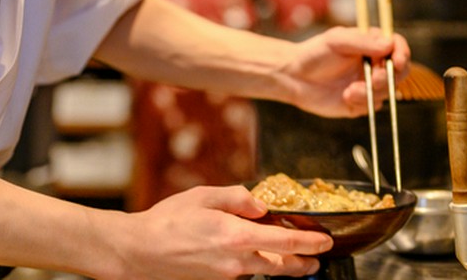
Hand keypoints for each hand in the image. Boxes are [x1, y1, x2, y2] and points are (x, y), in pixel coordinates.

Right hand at [101, 185, 332, 279]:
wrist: (141, 252)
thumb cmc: (168, 221)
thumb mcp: (203, 196)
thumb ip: (237, 197)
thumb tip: (261, 204)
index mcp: (236, 237)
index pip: (286, 242)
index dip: (310, 242)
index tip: (326, 240)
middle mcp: (236, 262)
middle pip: (282, 267)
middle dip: (304, 263)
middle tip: (317, 257)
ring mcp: (227, 276)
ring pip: (264, 270)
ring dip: (281, 263)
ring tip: (292, 255)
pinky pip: (245, 271)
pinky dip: (257, 262)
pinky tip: (253, 251)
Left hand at [282, 26, 410, 117]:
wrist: (294, 77)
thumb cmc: (314, 53)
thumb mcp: (336, 41)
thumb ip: (362, 41)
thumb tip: (389, 44)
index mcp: (371, 44)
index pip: (397, 45)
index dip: (402, 53)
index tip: (397, 61)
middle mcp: (374, 63)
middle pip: (400, 71)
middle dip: (389, 77)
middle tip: (374, 79)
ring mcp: (369, 83)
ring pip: (388, 91)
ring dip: (371, 92)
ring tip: (349, 90)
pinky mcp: (362, 102)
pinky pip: (374, 105)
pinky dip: (363, 102)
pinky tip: (345, 96)